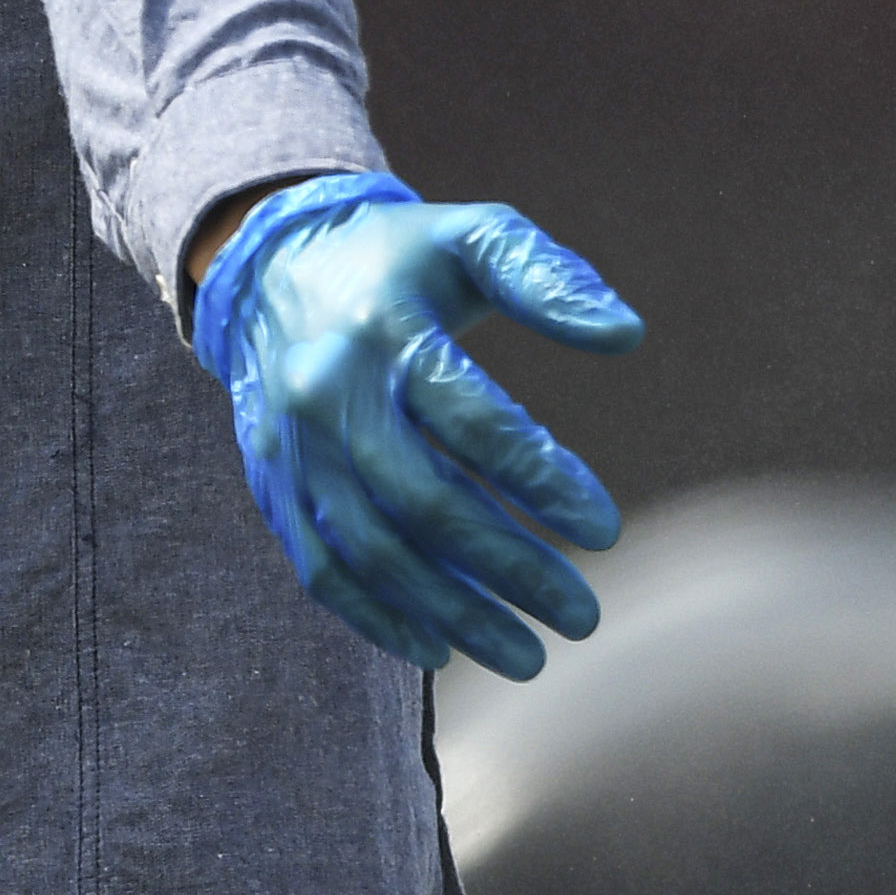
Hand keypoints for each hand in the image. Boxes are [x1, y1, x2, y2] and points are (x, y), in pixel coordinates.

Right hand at [194, 174, 640, 679]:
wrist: (269, 263)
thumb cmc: (399, 259)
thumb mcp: (472, 238)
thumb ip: (548, 279)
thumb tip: (626, 334)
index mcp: (382, 325)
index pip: (472, 419)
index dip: (543, 480)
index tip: (605, 529)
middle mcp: (325, 389)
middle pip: (424, 500)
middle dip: (510, 568)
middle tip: (583, 615)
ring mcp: (290, 443)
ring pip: (372, 549)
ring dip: (454, 614)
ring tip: (529, 655)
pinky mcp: (271, 482)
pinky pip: (319, 567)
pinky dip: (376, 618)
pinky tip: (438, 650)